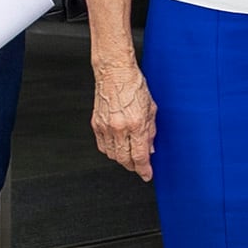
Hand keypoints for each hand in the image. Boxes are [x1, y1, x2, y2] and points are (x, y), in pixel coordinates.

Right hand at [92, 58, 156, 178]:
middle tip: (139, 167)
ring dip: (122, 159)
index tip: (147, 175)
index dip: (144, 170)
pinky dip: (110, 150)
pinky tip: (117, 147)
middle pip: (124, 160)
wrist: (114, 72)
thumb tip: (150, 149)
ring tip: (129, 155)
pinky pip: (102, 146)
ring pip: (112, 155)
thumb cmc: (134, 86)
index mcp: (136, 123)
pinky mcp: (96, 124)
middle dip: (133, 167)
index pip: (139, 156)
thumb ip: (151, 132)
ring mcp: (105, 126)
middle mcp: (119, 127)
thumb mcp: (151, 109)